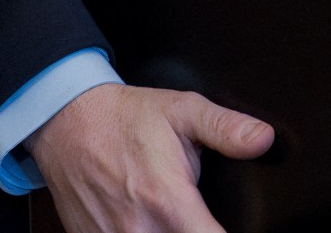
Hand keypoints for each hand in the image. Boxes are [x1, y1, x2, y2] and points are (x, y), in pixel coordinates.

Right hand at [27, 84, 274, 232]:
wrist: (67, 123)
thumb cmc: (126, 117)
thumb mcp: (183, 110)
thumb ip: (226, 128)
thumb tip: (264, 139)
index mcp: (167, 200)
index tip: (239, 228)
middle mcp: (138, 229)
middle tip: (200, 217)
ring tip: (176, 219)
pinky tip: (150, 223)